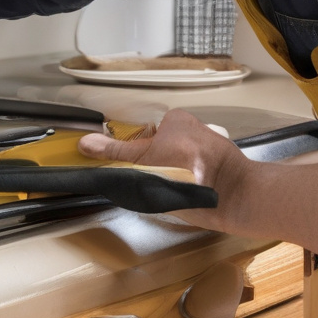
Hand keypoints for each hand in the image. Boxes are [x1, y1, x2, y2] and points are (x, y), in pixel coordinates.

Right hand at [79, 109, 247, 223]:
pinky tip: (180, 197)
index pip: (145, 133)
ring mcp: (206, 153)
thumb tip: (85, 142)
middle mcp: (193, 131)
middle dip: (154, 166)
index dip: (137, 152)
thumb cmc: (189, 167)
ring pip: (175, 164)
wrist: (232, 196)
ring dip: (169, 178)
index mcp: (176, 119)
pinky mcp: (214, 173)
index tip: (136, 166)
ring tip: (166, 191)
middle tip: (150, 180)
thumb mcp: (145, 158)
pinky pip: (190, 177)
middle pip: (160, 149)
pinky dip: (183, 187)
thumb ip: (115, 152)